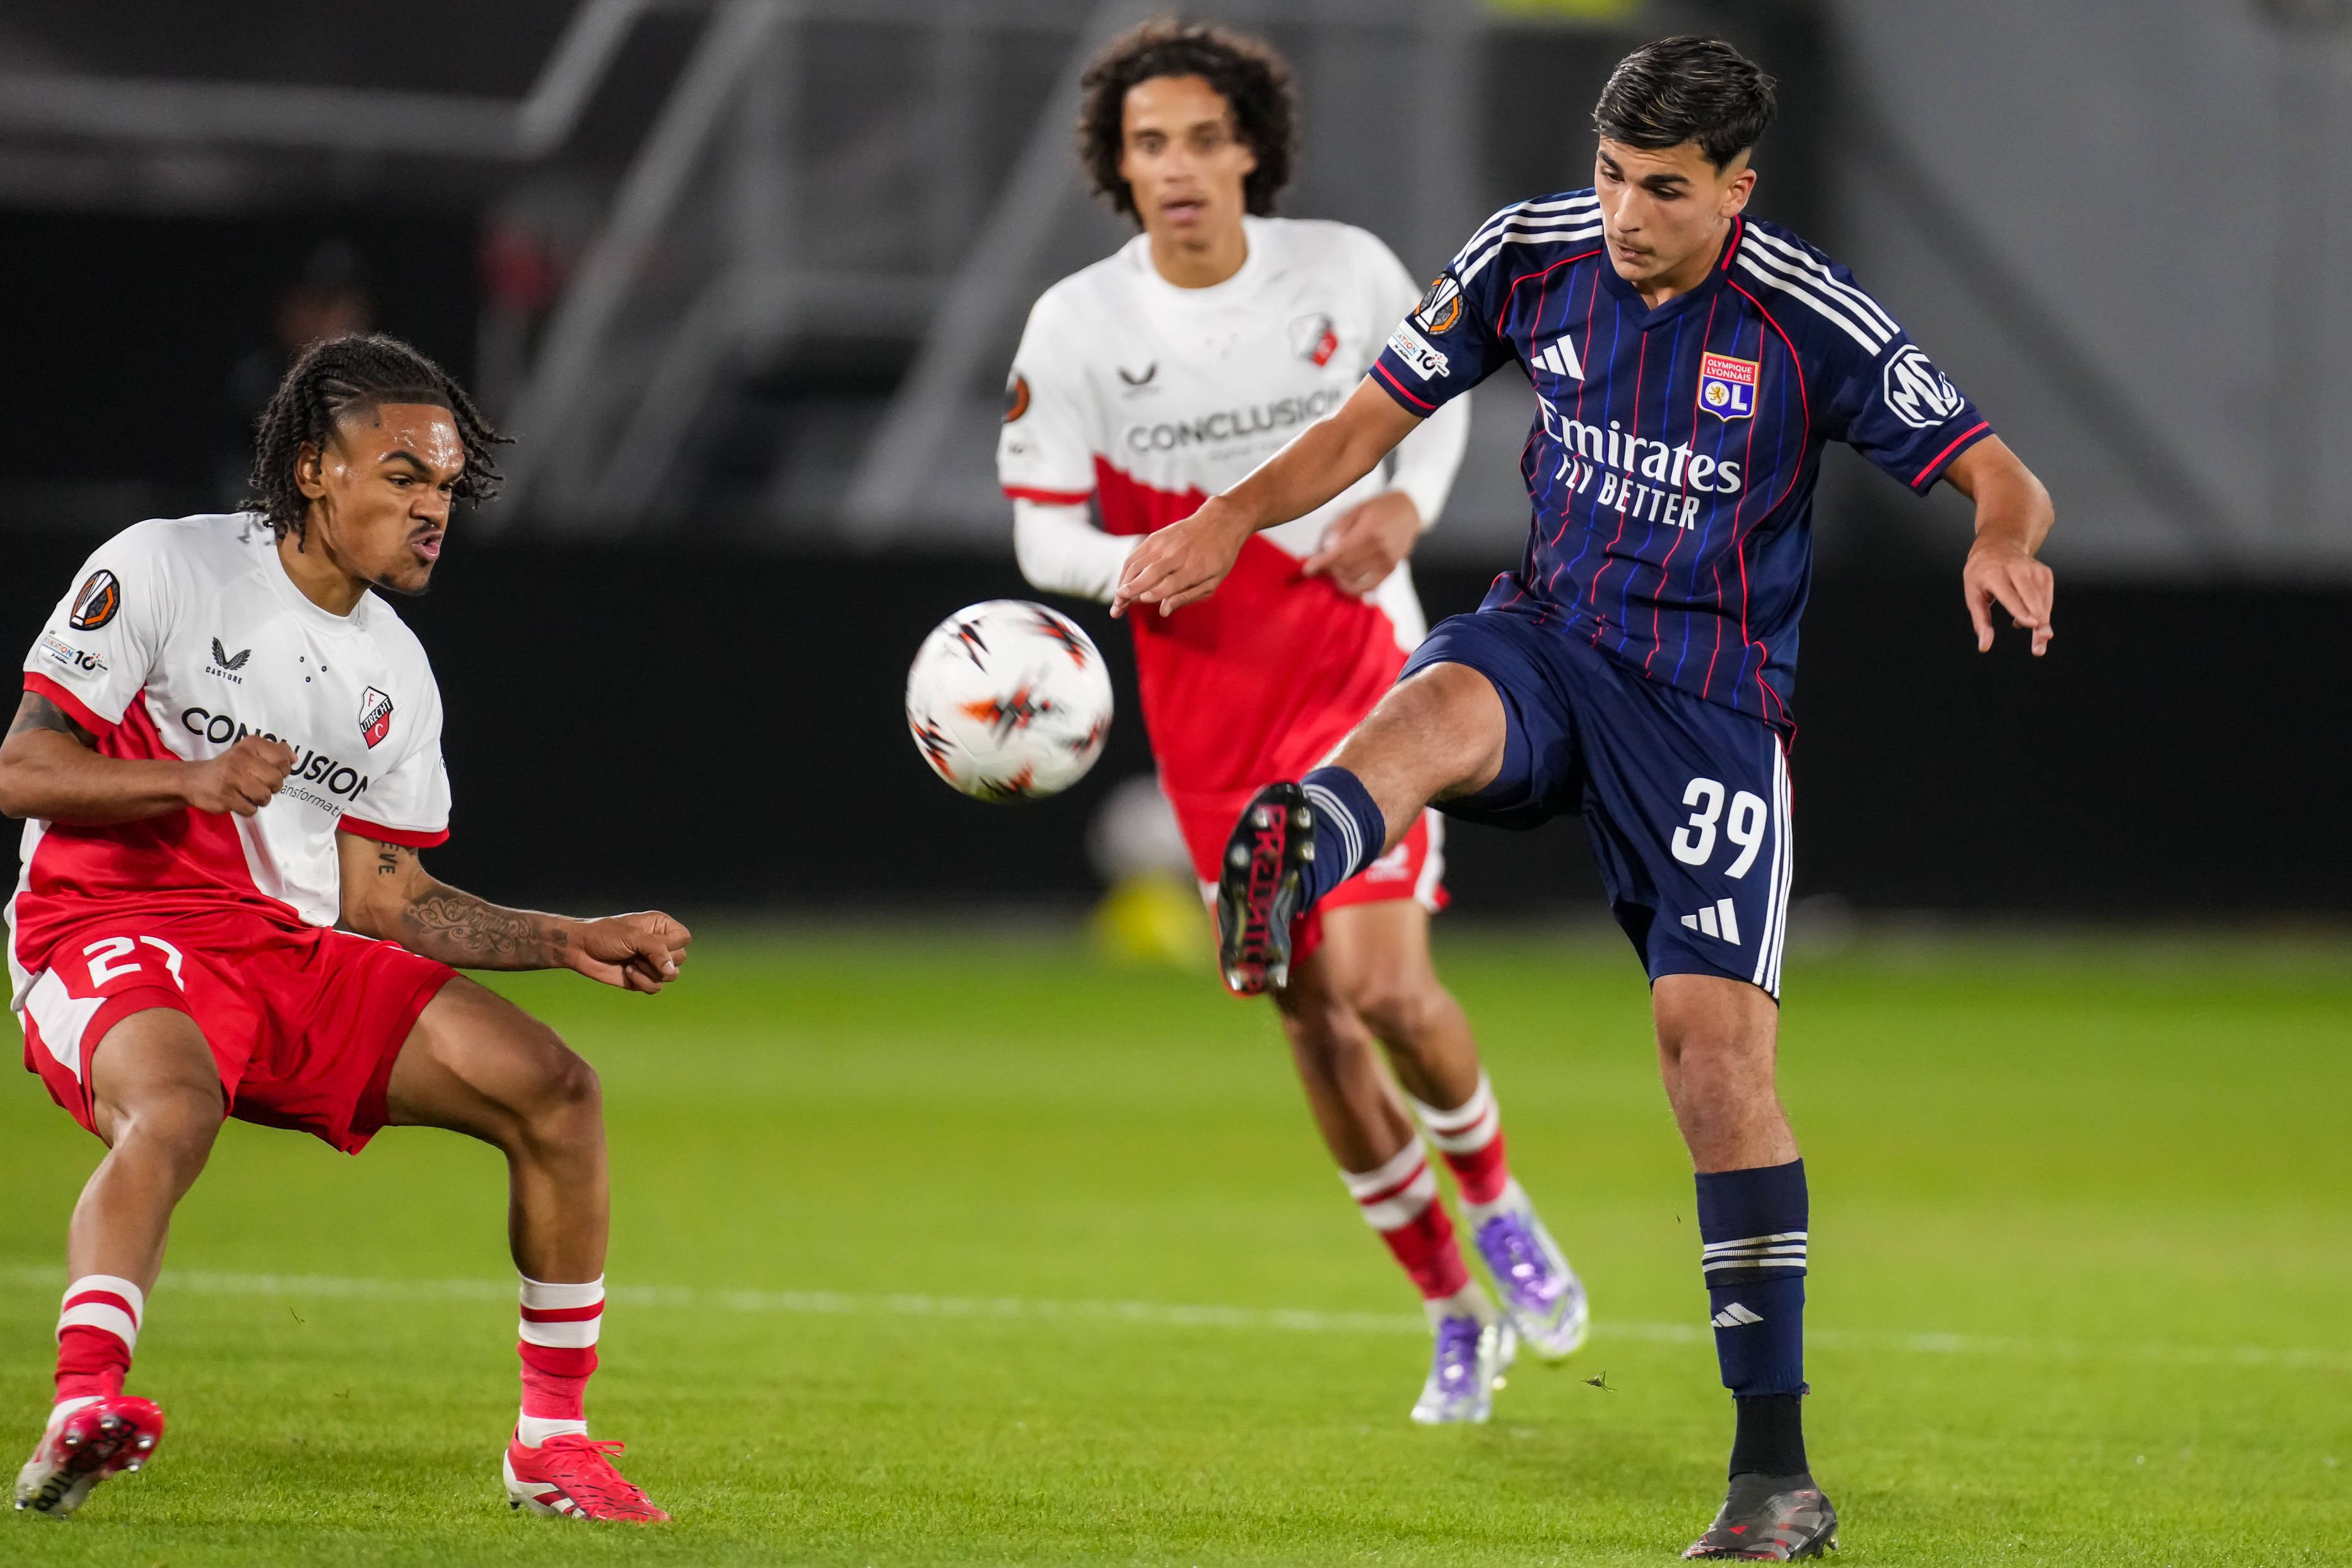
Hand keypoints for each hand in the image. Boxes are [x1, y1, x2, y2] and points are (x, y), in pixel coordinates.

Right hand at [182, 736, 293, 815]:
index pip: (282, 760)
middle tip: (259, 784)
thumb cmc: (231, 766)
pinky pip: (251, 809)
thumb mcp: (251, 751)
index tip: (271, 771)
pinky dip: (247, 808)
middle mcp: (240, 758)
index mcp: (250, 745)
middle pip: (276, 780)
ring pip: (265, 796)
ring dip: (260, 799)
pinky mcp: (225, 797)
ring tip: (248, 793)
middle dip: (272, 787)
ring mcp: (231, 778)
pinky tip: (237, 800)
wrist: (194, 780)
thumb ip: (276, 752)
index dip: (282, 770)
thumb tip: (294, 759)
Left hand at [565, 911, 691, 992]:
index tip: (651, 942)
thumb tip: (671, 970)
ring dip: (648, 972)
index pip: (684, 938)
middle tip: (637, 953)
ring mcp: (652, 963)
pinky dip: (642, 982)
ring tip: (631, 963)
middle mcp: (660, 945)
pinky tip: (627, 973)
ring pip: (670, 976)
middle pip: (680, 959)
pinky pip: (656, 987)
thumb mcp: (633, 937)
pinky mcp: (643, 979)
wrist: (580, 949)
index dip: (671, 945)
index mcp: (661, 927)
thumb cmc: (604, 935)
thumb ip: (656, 951)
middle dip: (658, 960)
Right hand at [1110, 501, 1252, 618]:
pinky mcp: (1156, 537)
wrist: (1218, 522)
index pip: (1171, 583)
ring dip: (1123, 583)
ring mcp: (1164, 543)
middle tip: (1118, 607)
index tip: (1141, 601)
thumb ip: (1187, 596)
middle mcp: (1177, 554)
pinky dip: (1126, 571)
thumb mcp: (1213, 581)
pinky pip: (1135, 555)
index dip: (1154, 593)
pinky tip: (1122, 584)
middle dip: (1131, 591)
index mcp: (1196, 567)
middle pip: (1150, 573)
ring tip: (1117, 601)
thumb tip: (1163, 611)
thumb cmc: (1218, 557)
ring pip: (1137, 564)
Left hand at [1302, 490, 1420, 597]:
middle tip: (1323, 563)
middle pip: (1344, 568)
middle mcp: (1379, 549)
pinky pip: (1369, 587)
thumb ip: (1340, 528)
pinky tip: (1345, 583)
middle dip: (1329, 568)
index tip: (1307, 570)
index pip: (1338, 553)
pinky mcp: (1391, 570)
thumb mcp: (1357, 509)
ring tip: (1335, 569)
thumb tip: (1327, 548)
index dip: (1320, 563)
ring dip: (1339, 577)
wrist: (1409, 511)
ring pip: (1354, 579)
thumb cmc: (1380, 507)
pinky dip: (1355, 589)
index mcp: (1368, 532)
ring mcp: (1386, 562)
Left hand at [1962, 537, 2054, 655]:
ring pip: (2043, 600)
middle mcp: (2017, 569)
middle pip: (2032, 599)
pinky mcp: (2045, 572)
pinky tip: (2031, 618)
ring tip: (2038, 642)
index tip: (2032, 624)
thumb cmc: (1981, 575)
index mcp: (1995, 574)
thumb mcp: (1973, 596)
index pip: (2010, 595)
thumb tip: (1984, 647)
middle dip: (2039, 622)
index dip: (2021, 610)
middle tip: (2040, 645)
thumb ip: (1981, 622)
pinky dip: (2042, 611)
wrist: (1997, 547)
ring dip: (2043, 623)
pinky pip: (2048, 597)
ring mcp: (2033, 569)